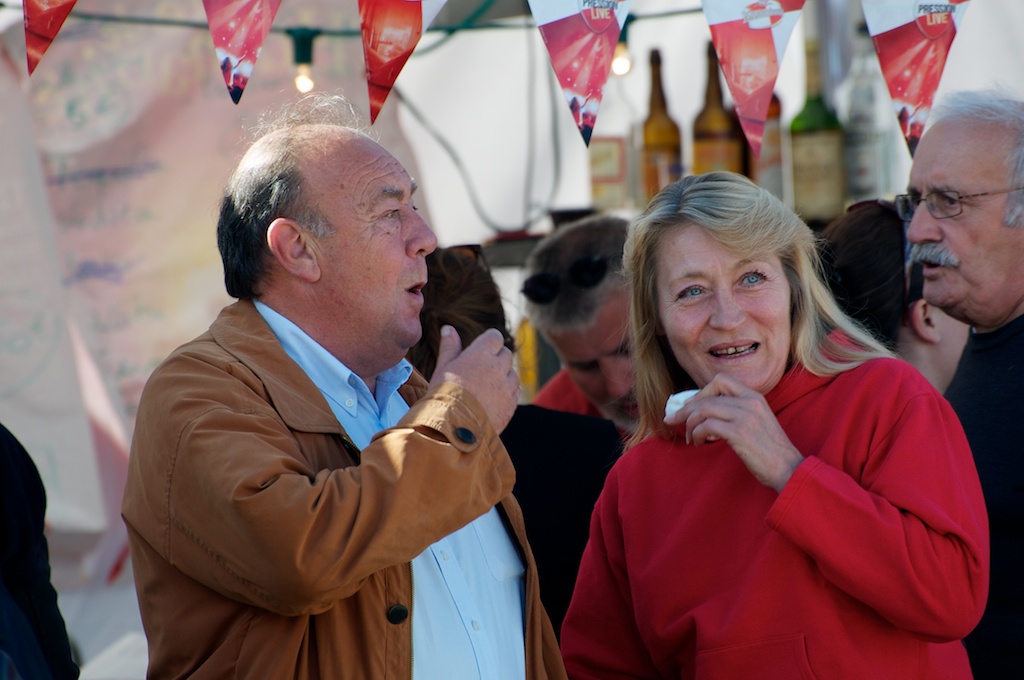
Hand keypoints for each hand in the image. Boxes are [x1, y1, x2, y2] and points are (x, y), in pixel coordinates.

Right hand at [429, 326, 519, 432]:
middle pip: (506, 353)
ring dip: (503, 376)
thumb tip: (449, 328)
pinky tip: (491, 400)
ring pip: (512, 373)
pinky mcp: (511, 404)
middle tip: (480, 370)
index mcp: (481, 354)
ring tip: (485, 388)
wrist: (453, 429)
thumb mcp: (443, 368)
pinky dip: (507, 392)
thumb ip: (449, 346)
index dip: (488, 342)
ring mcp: (507, 386)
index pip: (495, 336)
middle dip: (496, 358)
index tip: (480, 350)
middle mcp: (498, 367)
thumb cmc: (444, 395)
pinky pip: (515, 391)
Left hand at [664, 374, 803, 491]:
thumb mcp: (756, 422)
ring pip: (704, 409)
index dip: (701, 392)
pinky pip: (707, 426)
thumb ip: (736, 413)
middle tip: (674, 420)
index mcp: (755, 397)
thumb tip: (704, 414)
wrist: (788, 469)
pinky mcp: (739, 432)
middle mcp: (750, 402)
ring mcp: (745, 416)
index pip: (721, 380)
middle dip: (686, 409)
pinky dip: (697, 434)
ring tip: (690, 438)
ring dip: (690, 424)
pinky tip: (698, 443)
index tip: (691, 406)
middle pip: (708, 396)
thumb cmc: (769, 451)